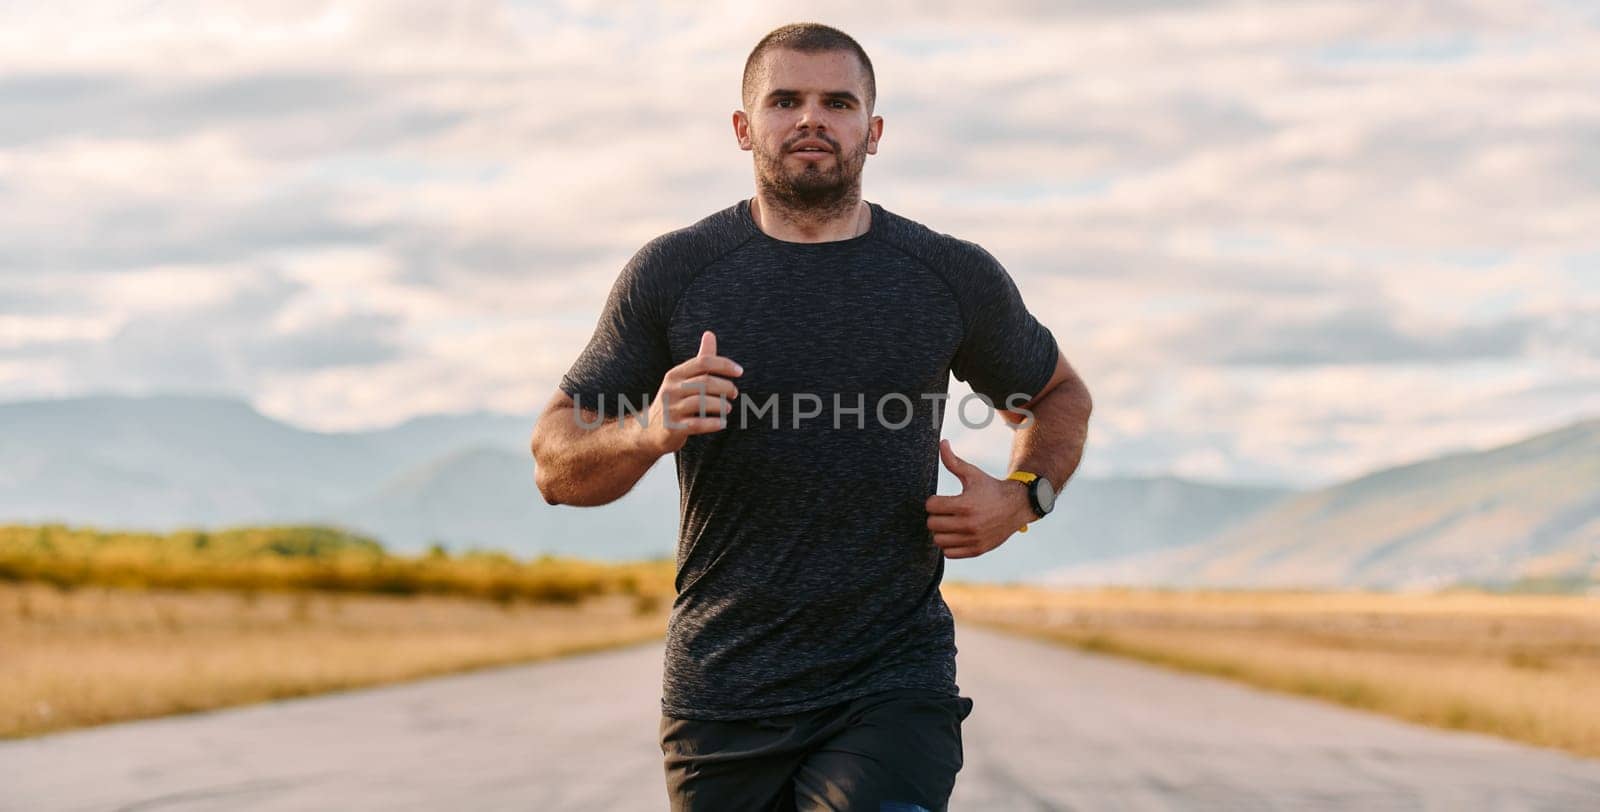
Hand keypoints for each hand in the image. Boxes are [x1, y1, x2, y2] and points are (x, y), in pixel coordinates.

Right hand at [642, 330, 742, 455]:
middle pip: (704, 382)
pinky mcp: (672, 427)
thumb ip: (700, 359)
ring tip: (728, 408)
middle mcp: (671, 389)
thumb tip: (710, 334)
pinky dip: (712, 423)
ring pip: (701, 402)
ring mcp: (671, 408)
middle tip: (734, 393)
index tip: (740, 371)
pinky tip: (722, 423)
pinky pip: (696, 424)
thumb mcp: (683, 379)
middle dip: (725, 387)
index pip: (702, 362)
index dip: (723, 365)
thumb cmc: (674, 401)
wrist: (649, 430)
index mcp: (675, 374)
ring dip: (720, 405)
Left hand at [924, 439, 1034, 558]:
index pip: (931, 506)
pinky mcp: (977, 550)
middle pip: (932, 524)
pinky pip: (949, 553)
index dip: (933, 501)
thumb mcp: (973, 474)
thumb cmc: (990, 488)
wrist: (1016, 506)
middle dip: (936, 516)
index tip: (941, 500)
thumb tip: (942, 443)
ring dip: (941, 531)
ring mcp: (973, 539)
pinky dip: (949, 545)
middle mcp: (968, 524)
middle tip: (945, 512)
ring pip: (938, 540)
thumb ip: (953, 461)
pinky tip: (956, 534)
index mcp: (965, 504)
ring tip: (949, 523)